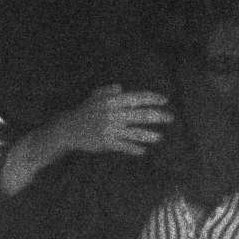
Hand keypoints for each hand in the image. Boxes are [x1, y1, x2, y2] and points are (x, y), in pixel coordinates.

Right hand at [48, 85, 172, 159]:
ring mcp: (110, 129)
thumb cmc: (84, 111)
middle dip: (157, 116)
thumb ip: (109, 91)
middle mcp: (113, 114)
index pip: (136, 98)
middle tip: (170, 117)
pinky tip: (143, 151)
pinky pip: (124, 146)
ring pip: (134, 132)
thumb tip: (121, 88)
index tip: (165, 100)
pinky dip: (134, 149)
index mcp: (112, 101)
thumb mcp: (95, 97)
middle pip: (140, 115)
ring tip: (159, 137)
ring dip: (149, 135)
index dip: (152, 98)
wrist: (68, 129)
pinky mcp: (107, 143)